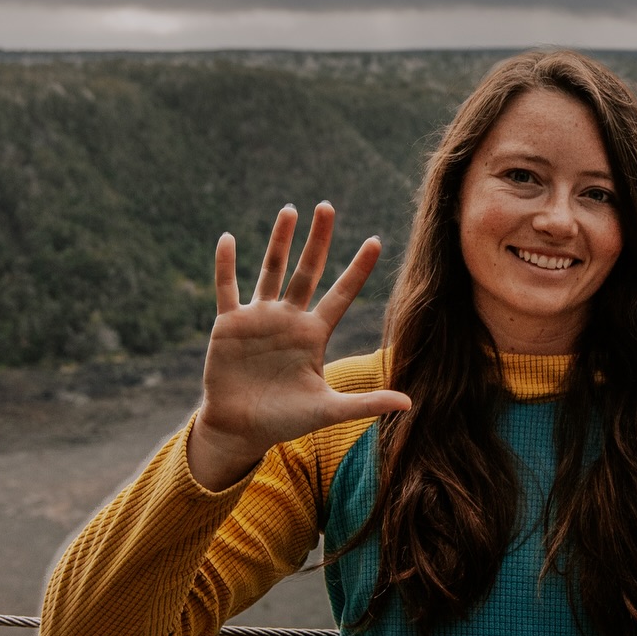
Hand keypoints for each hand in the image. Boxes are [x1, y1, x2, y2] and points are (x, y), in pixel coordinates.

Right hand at [186, 203, 410, 490]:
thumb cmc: (285, 420)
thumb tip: (410, 404)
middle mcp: (290, 319)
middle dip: (318, 240)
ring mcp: (260, 318)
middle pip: (307, 271)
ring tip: (290, 210)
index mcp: (314, 334)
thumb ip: (366, 403)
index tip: (375, 241)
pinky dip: (226, 265)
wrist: (241, 429)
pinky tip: (227, 239)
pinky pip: (228, 288)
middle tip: (327, 206)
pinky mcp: (230, 324)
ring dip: (279, 241)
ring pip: (272, 270)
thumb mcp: (328, 410)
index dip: (358, 269)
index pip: (342, 294)